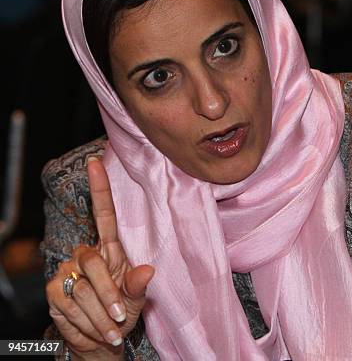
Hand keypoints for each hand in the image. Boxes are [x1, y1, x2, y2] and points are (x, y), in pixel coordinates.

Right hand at [46, 157, 154, 359]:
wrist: (100, 339)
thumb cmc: (121, 310)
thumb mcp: (136, 298)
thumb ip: (139, 285)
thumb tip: (148, 270)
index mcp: (111, 249)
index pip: (105, 214)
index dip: (100, 189)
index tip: (96, 163)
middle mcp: (87, 254)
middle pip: (94, 262)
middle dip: (109, 295)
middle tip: (120, 317)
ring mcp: (69, 271)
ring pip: (83, 288)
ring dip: (100, 314)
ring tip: (111, 327)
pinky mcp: (54, 289)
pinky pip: (69, 302)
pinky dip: (85, 321)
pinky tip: (93, 327)